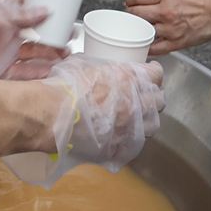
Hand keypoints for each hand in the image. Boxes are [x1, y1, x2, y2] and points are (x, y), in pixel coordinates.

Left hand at [0, 0, 67, 80]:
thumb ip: (16, 15)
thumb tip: (43, 9)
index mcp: (2, 16)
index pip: (29, 11)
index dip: (47, 11)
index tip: (65, 13)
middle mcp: (5, 36)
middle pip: (36, 37)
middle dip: (54, 38)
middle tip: (71, 38)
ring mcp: (2, 56)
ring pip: (32, 57)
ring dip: (49, 58)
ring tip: (67, 58)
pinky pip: (22, 77)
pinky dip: (37, 76)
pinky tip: (50, 75)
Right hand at [43, 55, 164, 170]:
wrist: (52, 113)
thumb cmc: (65, 84)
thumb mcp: (87, 63)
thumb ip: (104, 67)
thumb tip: (103, 70)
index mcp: (131, 78)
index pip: (157, 74)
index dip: (152, 73)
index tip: (148, 73)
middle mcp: (136, 103)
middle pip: (159, 101)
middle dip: (152, 97)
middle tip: (142, 95)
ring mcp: (130, 128)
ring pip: (152, 125)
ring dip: (145, 120)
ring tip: (135, 117)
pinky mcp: (119, 147)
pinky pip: (133, 144)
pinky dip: (129, 139)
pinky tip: (121, 134)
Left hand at [124, 0, 210, 55]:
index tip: (130, 1)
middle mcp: (165, 11)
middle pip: (135, 14)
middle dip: (131, 13)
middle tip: (132, 14)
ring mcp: (169, 29)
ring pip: (143, 31)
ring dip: (139, 29)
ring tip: (139, 28)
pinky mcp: (176, 42)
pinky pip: (155, 48)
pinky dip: (148, 47)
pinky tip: (145, 45)